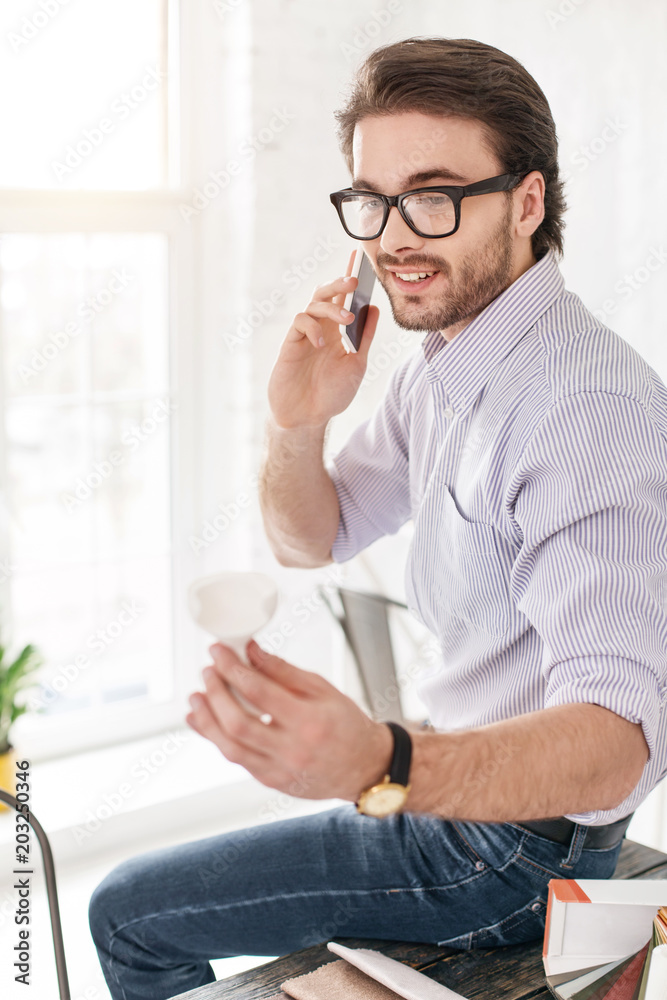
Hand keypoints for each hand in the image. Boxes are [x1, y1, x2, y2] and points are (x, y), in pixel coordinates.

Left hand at [186, 639, 392, 800]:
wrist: (365, 767)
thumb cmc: (347, 724)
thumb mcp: (322, 688)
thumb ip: (283, 670)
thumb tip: (251, 651)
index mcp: (309, 720)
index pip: (259, 691)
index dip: (232, 668)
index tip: (219, 652)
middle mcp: (292, 749)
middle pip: (238, 721)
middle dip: (216, 692)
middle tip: (207, 671)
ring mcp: (280, 770)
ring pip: (230, 746)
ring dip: (208, 719)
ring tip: (196, 696)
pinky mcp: (271, 781)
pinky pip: (236, 760)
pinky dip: (216, 739)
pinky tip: (205, 722)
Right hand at [268, 250, 379, 429]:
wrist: (307, 417)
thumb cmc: (331, 394)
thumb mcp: (356, 365)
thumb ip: (364, 338)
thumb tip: (374, 309)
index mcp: (338, 332)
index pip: (345, 299)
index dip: (350, 279)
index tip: (360, 260)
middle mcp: (321, 328)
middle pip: (326, 294)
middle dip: (339, 283)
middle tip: (354, 281)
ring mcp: (305, 335)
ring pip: (314, 304)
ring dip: (332, 307)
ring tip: (347, 319)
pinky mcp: (291, 343)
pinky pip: (300, 322)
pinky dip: (313, 328)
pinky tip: (322, 344)